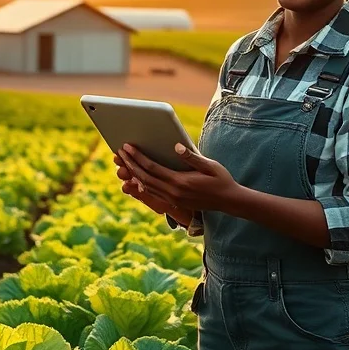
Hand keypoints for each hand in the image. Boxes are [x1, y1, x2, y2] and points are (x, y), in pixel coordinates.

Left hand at [117, 142, 238, 212]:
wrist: (228, 201)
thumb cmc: (220, 180)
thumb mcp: (209, 165)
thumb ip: (191, 157)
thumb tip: (176, 146)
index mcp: (180, 182)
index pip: (152, 168)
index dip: (137, 157)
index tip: (127, 147)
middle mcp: (173, 193)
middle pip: (144, 178)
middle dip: (130, 164)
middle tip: (119, 152)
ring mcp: (172, 199)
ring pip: (146, 187)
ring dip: (133, 174)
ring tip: (124, 162)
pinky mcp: (174, 203)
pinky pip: (153, 193)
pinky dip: (142, 184)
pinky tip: (137, 176)